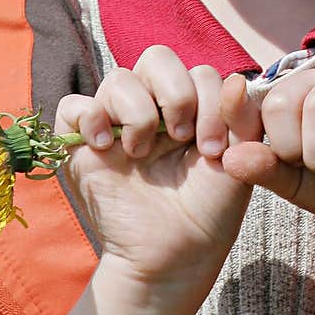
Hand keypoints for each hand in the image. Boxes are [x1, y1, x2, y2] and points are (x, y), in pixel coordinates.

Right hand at [54, 47, 260, 306]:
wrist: (176, 256)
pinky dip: (90, 118)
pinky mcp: (81, 145)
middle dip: (176, 93)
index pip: (198, 72)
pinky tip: (108, 147)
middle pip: (156, 58)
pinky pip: (72, 106)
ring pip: (118, 78)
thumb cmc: (208, 210)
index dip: (209, 103)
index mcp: (191, 107)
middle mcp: (153, 107)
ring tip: (143, 153)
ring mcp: (116, 123)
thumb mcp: (237, 161)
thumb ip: (241, 119)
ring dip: (138, 112)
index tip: (212, 150)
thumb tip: (236, 81)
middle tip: (181, 137)